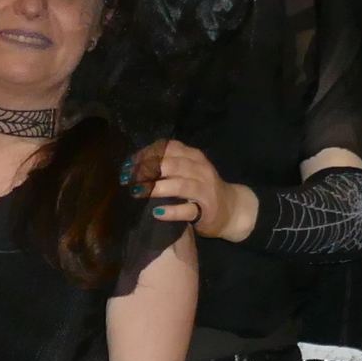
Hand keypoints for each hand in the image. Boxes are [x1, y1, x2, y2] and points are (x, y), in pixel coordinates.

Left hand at [131, 140, 255, 241]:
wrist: (232, 209)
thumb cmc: (202, 189)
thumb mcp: (188, 171)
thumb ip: (168, 165)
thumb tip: (134, 165)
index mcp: (193, 157)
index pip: (169, 148)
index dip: (147, 154)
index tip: (129, 164)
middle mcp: (200, 170)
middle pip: (172, 164)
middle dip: (148, 170)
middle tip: (129, 179)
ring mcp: (205, 190)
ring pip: (180, 185)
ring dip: (157, 188)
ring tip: (138, 192)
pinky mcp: (206, 211)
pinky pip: (188, 210)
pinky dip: (172, 211)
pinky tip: (157, 213)